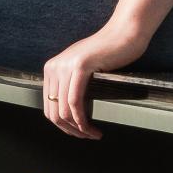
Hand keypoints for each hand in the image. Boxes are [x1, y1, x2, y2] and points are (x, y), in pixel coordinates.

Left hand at [42, 21, 147, 139]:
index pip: (49, 107)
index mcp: (51, 69)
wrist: (124, 34)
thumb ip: (71, 85)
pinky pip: (75, 103)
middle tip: (86, 137)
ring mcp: (65, 66)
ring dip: (79, 129)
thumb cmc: (109, 52)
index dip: (62, 126)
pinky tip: (91, 128)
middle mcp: (54, 67)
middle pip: (54, 112)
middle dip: (70, 131)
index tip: (78, 133)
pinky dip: (82, 121)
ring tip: (92, 135)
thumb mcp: (82, 69)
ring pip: (64, 111)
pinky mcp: (80, 67)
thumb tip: (67, 113)